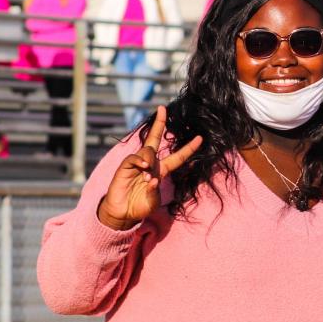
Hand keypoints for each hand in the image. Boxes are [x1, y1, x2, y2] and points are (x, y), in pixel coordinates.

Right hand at [96, 106, 202, 230]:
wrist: (122, 213)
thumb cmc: (139, 207)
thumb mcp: (152, 201)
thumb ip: (154, 192)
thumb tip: (153, 180)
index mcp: (161, 171)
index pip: (178, 157)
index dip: (189, 148)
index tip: (200, 138)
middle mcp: (150, 163)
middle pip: (155, 138)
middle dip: (159, 123)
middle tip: (162, 109)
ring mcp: (137, 163)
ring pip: (147, 151)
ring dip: (150, 162)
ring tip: (147, 178)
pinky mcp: (125, 166)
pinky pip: (134, 158)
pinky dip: (140, 161)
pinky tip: (143, 168)